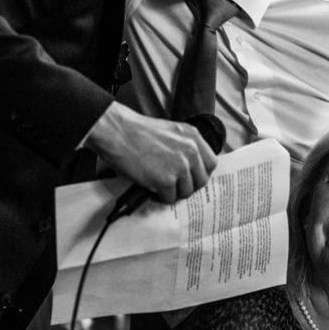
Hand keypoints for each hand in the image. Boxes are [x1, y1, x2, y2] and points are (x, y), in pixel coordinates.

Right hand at [84, 102, 217, 202]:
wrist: (117, 131)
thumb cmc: (136, 131)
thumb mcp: (170, 131)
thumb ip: (184, 147)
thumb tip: (189, 168)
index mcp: (193, 136)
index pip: (211, 163)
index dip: (199, 173)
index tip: (190, 178)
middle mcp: (190, 150)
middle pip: (201, 181)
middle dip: (187, 185)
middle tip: (173, 185)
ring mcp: (180, 166)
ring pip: (186, 192)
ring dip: (172, 192)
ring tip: (158, 186)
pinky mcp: (166, 180)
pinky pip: (169, 198)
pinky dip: (159, 197)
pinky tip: (150, 188)